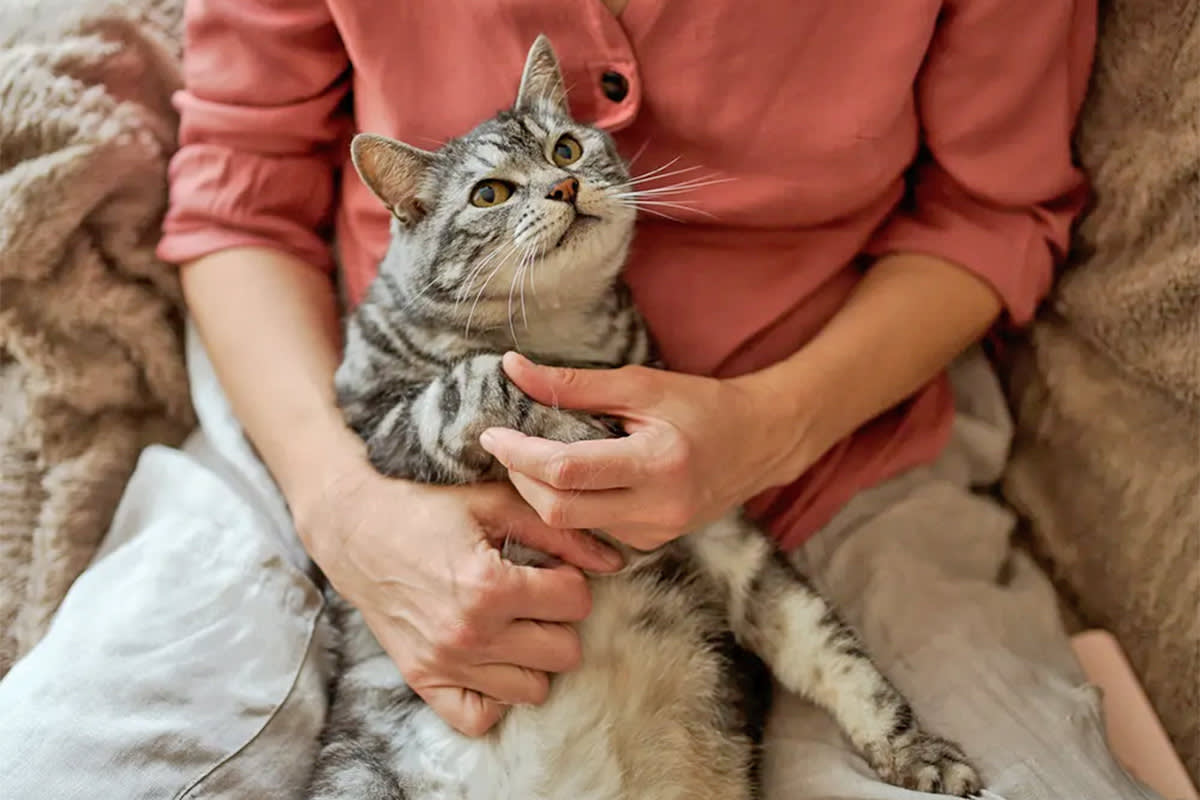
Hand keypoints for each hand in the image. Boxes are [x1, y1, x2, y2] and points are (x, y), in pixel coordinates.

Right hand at [295, 457, 623, 736]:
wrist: (355, 529)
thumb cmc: (427, 508)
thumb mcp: (495, 504)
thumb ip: (558, 532)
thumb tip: (615, 559)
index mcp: (489, 586)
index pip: (576, 603)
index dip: (571, 581)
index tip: (550, 570)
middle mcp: (470, 633)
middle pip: (564, 652)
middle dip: (558, 621)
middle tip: (533, 597)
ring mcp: (446, 663)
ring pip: (534, 689)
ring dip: (532, 657)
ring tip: (512, 624)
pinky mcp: (424, 681)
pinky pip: (482, 717)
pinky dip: (495, 695)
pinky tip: (491, 657)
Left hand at [479, 353, 812, 550]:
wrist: (760, 442)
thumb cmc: (702, 405)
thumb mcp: (640, 384)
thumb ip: (573, 385)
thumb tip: (512, 368)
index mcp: (657, 464)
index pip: (566, 471)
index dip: (519, 454)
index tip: (493, 433)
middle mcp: (657, 509)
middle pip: (558, 510)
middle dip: (521, 478)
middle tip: (508, 445)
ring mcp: (654, 534)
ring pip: (570, 525)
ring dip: (542, 492)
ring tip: (538, 457)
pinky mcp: (650, 544)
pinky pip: (592, 529)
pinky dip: (572, 503)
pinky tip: (576, 478)